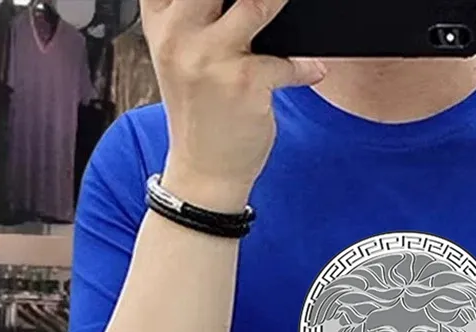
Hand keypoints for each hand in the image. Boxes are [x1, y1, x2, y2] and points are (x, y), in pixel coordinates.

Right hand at [141, 0, 326, 209]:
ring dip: (279, 1)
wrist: (204, 171)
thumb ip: (198, 13)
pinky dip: (306, 66)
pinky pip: (286, 61)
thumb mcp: (182, 54)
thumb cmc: (200, 111)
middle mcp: (179, 35)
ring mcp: (210, 59)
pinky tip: (314, 70)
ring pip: (255, 4)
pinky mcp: (243, 85)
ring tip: (288, 5)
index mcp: (161, 21)